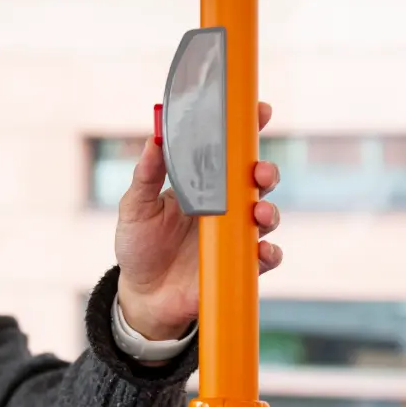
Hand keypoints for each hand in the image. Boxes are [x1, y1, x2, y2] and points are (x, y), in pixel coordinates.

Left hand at [114, 101, 282, 342]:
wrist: (143, 294)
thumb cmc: (139, 245)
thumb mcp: (136, 207)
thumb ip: (146, 175)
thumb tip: (153, 138)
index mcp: (202, 185)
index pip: (230, 152)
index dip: (248, 131)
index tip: (260, 111)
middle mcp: (225, 207)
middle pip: (256, 181)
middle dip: (266, 172)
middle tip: (259, 173)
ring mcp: (234, 236)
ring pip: (266, 216)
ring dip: (270, 211)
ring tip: (259, 214)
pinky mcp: (238, 265)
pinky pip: (264, 258)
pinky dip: (269, 254)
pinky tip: (262, 252)